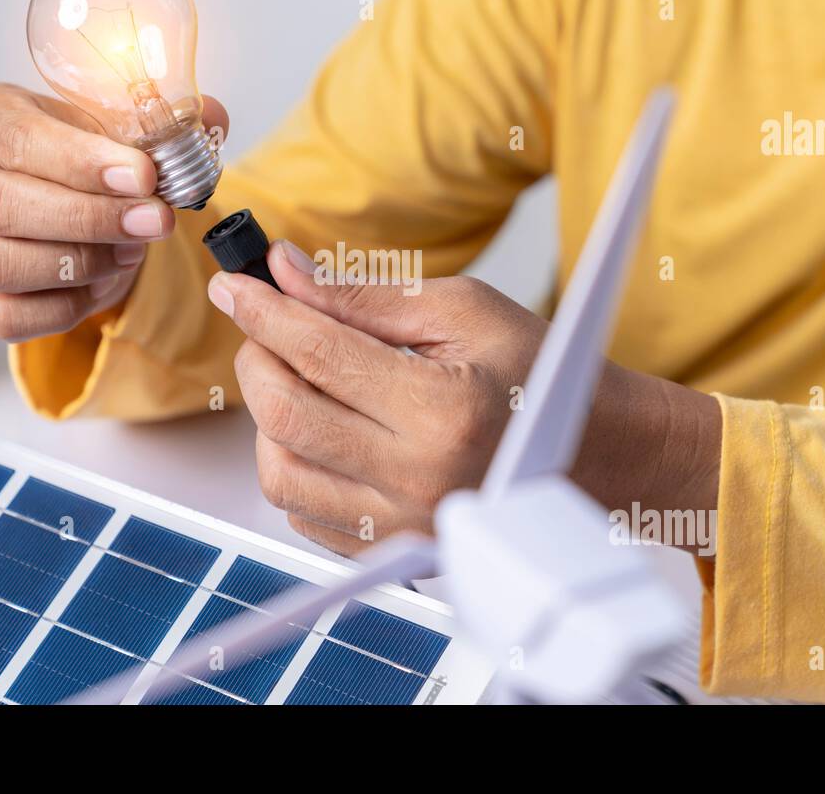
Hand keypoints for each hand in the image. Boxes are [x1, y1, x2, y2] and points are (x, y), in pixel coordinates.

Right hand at [0, 83, 227, 340]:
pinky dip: (69, 304)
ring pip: (3, 264)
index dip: (83, 161)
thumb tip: (211, 117)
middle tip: (157, 220)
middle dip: (92, 217)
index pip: (19, 138)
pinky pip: (13, 315)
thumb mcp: (115, 123)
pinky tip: (104, 278)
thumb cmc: (82, 154)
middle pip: (4, 205)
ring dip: (83, 261)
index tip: (145, 176)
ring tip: (131, 248)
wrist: (60, 197)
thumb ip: (162, 121)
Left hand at [207, 240, 547, 555]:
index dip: (265, 311)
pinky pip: (303, 511)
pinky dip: (293, 460)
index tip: (235, 282)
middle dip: (258, 358)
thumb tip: (286, 272)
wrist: (590, 450)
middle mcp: (418, 480)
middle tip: (267, 324)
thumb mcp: (462, 311)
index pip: (319, 354)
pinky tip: (325, 424)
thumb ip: (365, 296)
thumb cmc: (535, 373)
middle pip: (285, 416)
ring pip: (280, 473)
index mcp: (443, 412)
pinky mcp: (391, 552)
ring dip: (268, 415)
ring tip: (298, 376)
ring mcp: (402, 526)